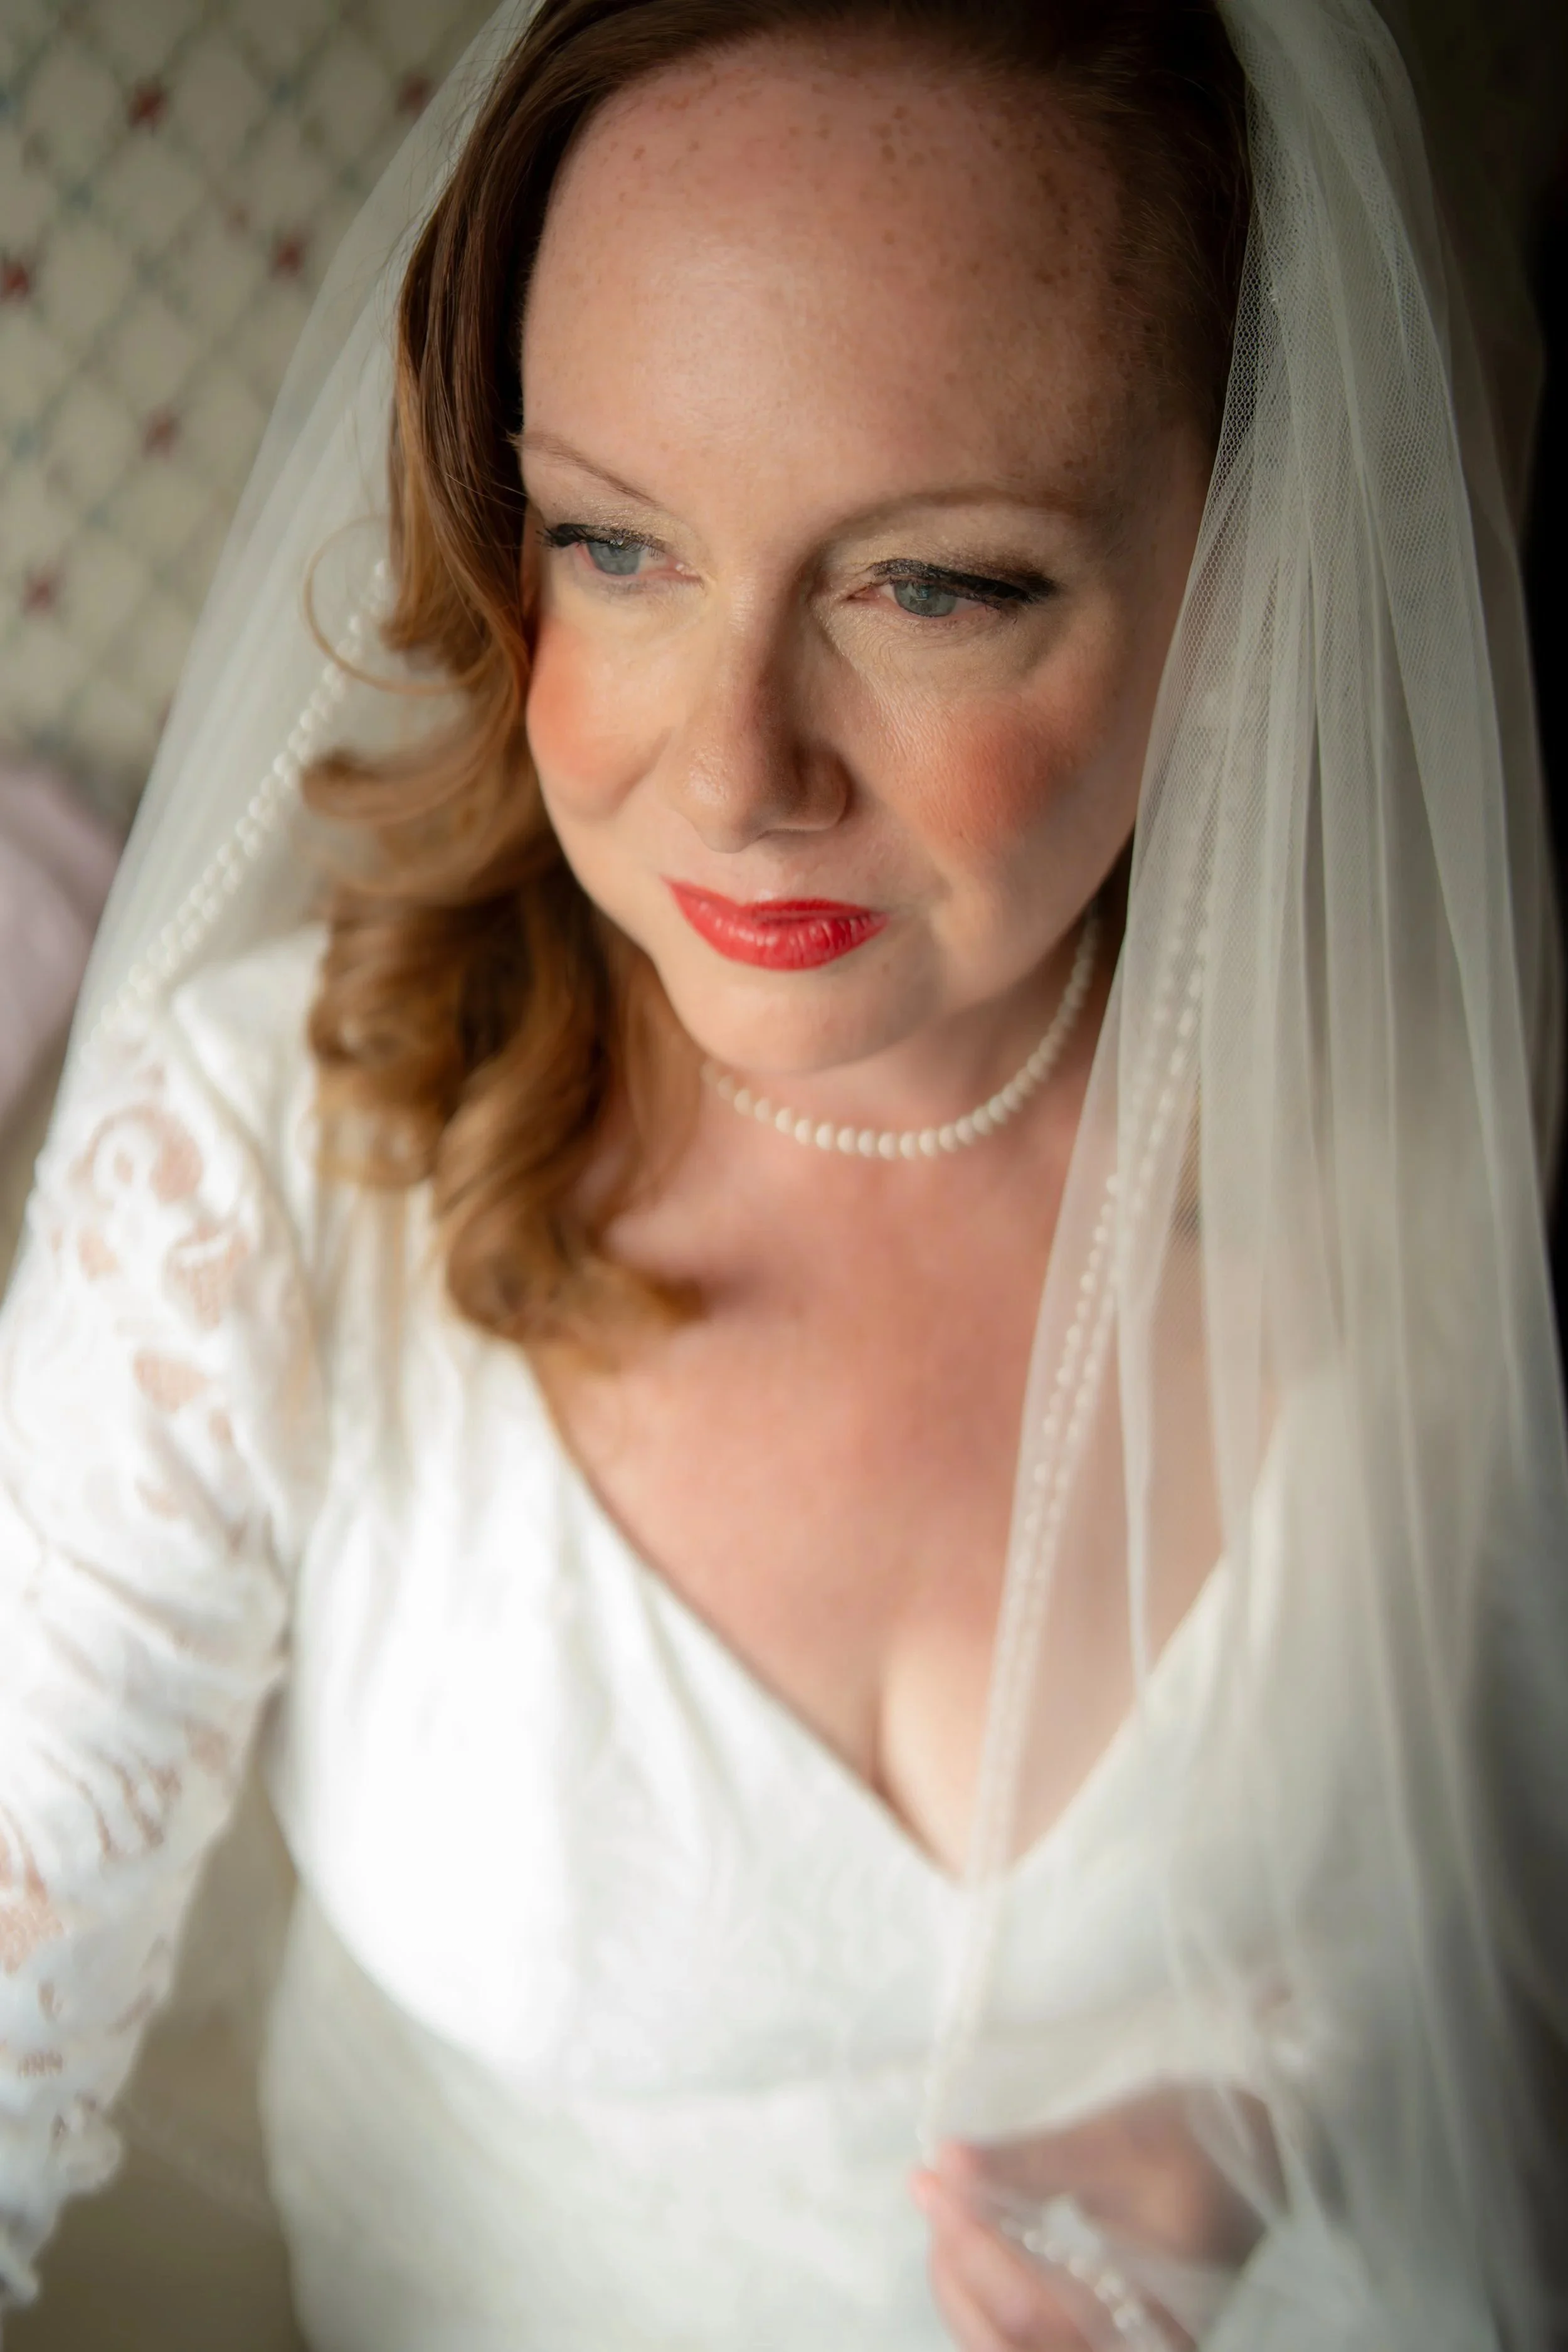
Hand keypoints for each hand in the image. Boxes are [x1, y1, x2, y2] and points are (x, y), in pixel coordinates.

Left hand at [913, 2084, 1275, 2351]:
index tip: (929, 2181)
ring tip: (941, 2213)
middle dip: (956, 2274)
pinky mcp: (1106, 2338)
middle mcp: (1137, 2349)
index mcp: (1155, 2316)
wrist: (1266, 2152)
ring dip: (963, 2288)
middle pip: (1013, 2348)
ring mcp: (1121, 2348)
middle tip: (929, 2195)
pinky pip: (1028, 2340)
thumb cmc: (1201, 2137)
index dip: (969, 2246)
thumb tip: (946, 2163)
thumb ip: (1032, 2161)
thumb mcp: (1120, 2138)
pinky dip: (986, 2299)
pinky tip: (967, 2247)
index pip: (1033, 2310)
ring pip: (1010, 2350)